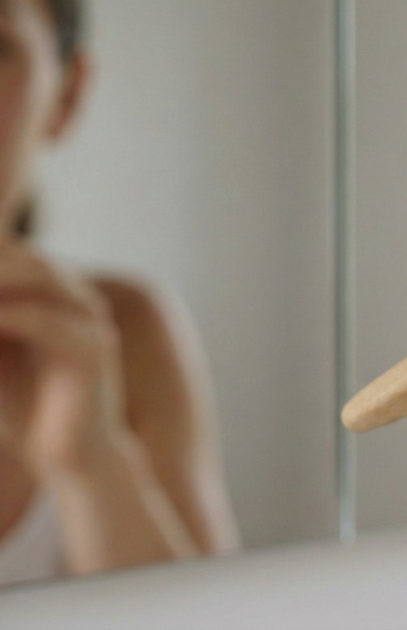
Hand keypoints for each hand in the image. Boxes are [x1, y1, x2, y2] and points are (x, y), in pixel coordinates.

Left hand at [0, 242, 124, 476]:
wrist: (73, 457)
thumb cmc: (24, 408)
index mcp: (54, 291)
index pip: (6, 252)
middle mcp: (75, 295)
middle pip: (17, 255)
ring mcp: (91, 317)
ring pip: (33, 276)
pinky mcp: (94, 348)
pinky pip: (42, 318)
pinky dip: (0, 316)